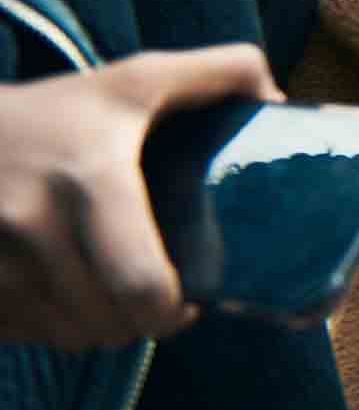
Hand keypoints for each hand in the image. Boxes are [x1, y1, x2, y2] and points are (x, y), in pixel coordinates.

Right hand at [0, 44, 280, 348]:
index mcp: (91, 181)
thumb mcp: (134, 81)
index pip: (143, 285)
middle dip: (143, 323)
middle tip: (160, 302)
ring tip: (117, 296)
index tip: (191, 300)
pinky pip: (28, 334)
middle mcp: (34, 227)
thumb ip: (217, 73)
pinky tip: (69, 293)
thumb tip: (278, 98)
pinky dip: (53, 325)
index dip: (173, 310)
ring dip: (99, 327)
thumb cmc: (55, 112)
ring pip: (70, 336)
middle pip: (109, 325)